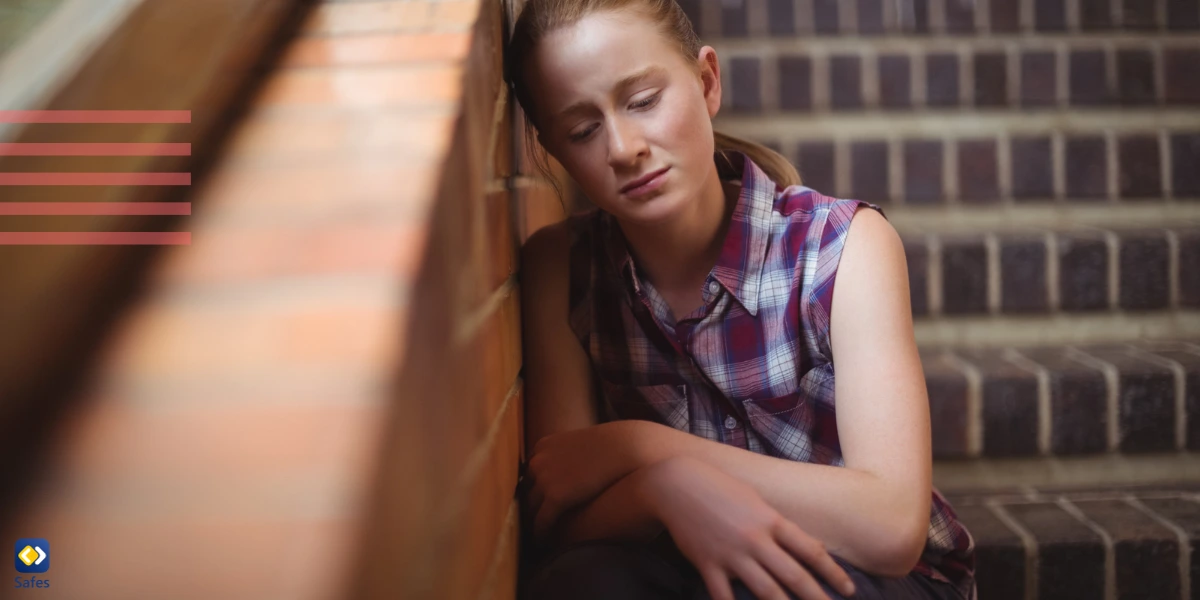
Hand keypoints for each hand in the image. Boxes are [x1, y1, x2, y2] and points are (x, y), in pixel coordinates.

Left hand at [525, 420, 655, 539]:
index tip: (535, 503)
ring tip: (537, 534)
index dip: (533, 490)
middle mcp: (538, 461)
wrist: (627, 448)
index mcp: (543, 446)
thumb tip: (574, 467)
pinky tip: (543, 541)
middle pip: (525, 491)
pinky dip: (540, 533)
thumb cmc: (614, 446)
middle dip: (528, 507)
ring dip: (532, 522)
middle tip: (531, 523)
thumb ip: (570, 455)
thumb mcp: (583, 443)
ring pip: (530, 509)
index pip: (530, 473)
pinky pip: (541, 521)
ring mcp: (544, 478)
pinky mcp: (555, 497)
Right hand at [643, 456, 856, 599]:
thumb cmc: (721, 489)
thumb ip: (783, 526)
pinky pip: (723, 597)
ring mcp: (732, 554)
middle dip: (818, 598)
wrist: (677, 485)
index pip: (811, 551)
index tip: (848, 589)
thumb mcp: (757, 501)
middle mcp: (756, 539)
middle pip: (794, 576)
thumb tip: (812, 547)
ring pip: (766, 591)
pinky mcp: (708, 564)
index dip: (833, 573)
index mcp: (771, 520)